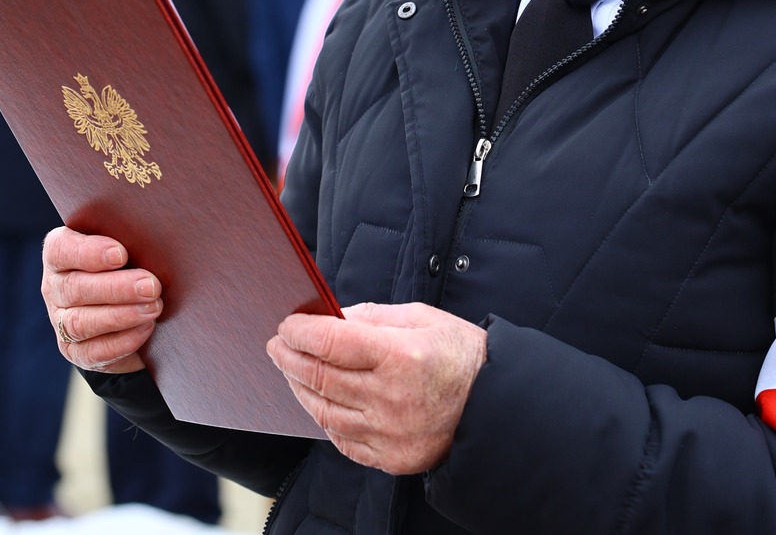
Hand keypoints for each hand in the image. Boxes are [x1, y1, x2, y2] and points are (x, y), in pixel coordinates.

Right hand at [40, 226, 162, 372]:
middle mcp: (54, 287)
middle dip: (116, 288)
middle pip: (75, 288)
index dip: (89, 252)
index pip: (61, 250)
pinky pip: (93, 351)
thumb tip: (154, 238)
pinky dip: (122, 341)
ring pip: (81, 322)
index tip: (121, 254)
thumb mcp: (124, 248)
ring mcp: (60, 322)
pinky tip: (146, 328)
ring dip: (121, 316)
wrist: (126, 309)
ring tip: (153, 308)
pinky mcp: (75, 351)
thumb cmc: (127, 265)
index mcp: (59, 254)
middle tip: (151, 286)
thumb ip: (129, 240)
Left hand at [268, 302, 486, 474]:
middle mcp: (391, 398)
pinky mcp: (391, 459)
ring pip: (324, 411)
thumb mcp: (423, 318)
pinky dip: (324, 419)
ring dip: (300, 388)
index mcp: (400, 355)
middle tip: (277, 346)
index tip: (286, 325)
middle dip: (289, 358)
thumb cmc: (461, 356)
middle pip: (320, 376)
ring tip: (291, 371)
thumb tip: (330, 317)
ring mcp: (390, 433)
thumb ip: (372, 317)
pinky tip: (317, 401)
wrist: (498, 408)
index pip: (330, 342)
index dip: (300, 332)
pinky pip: (342, 440)